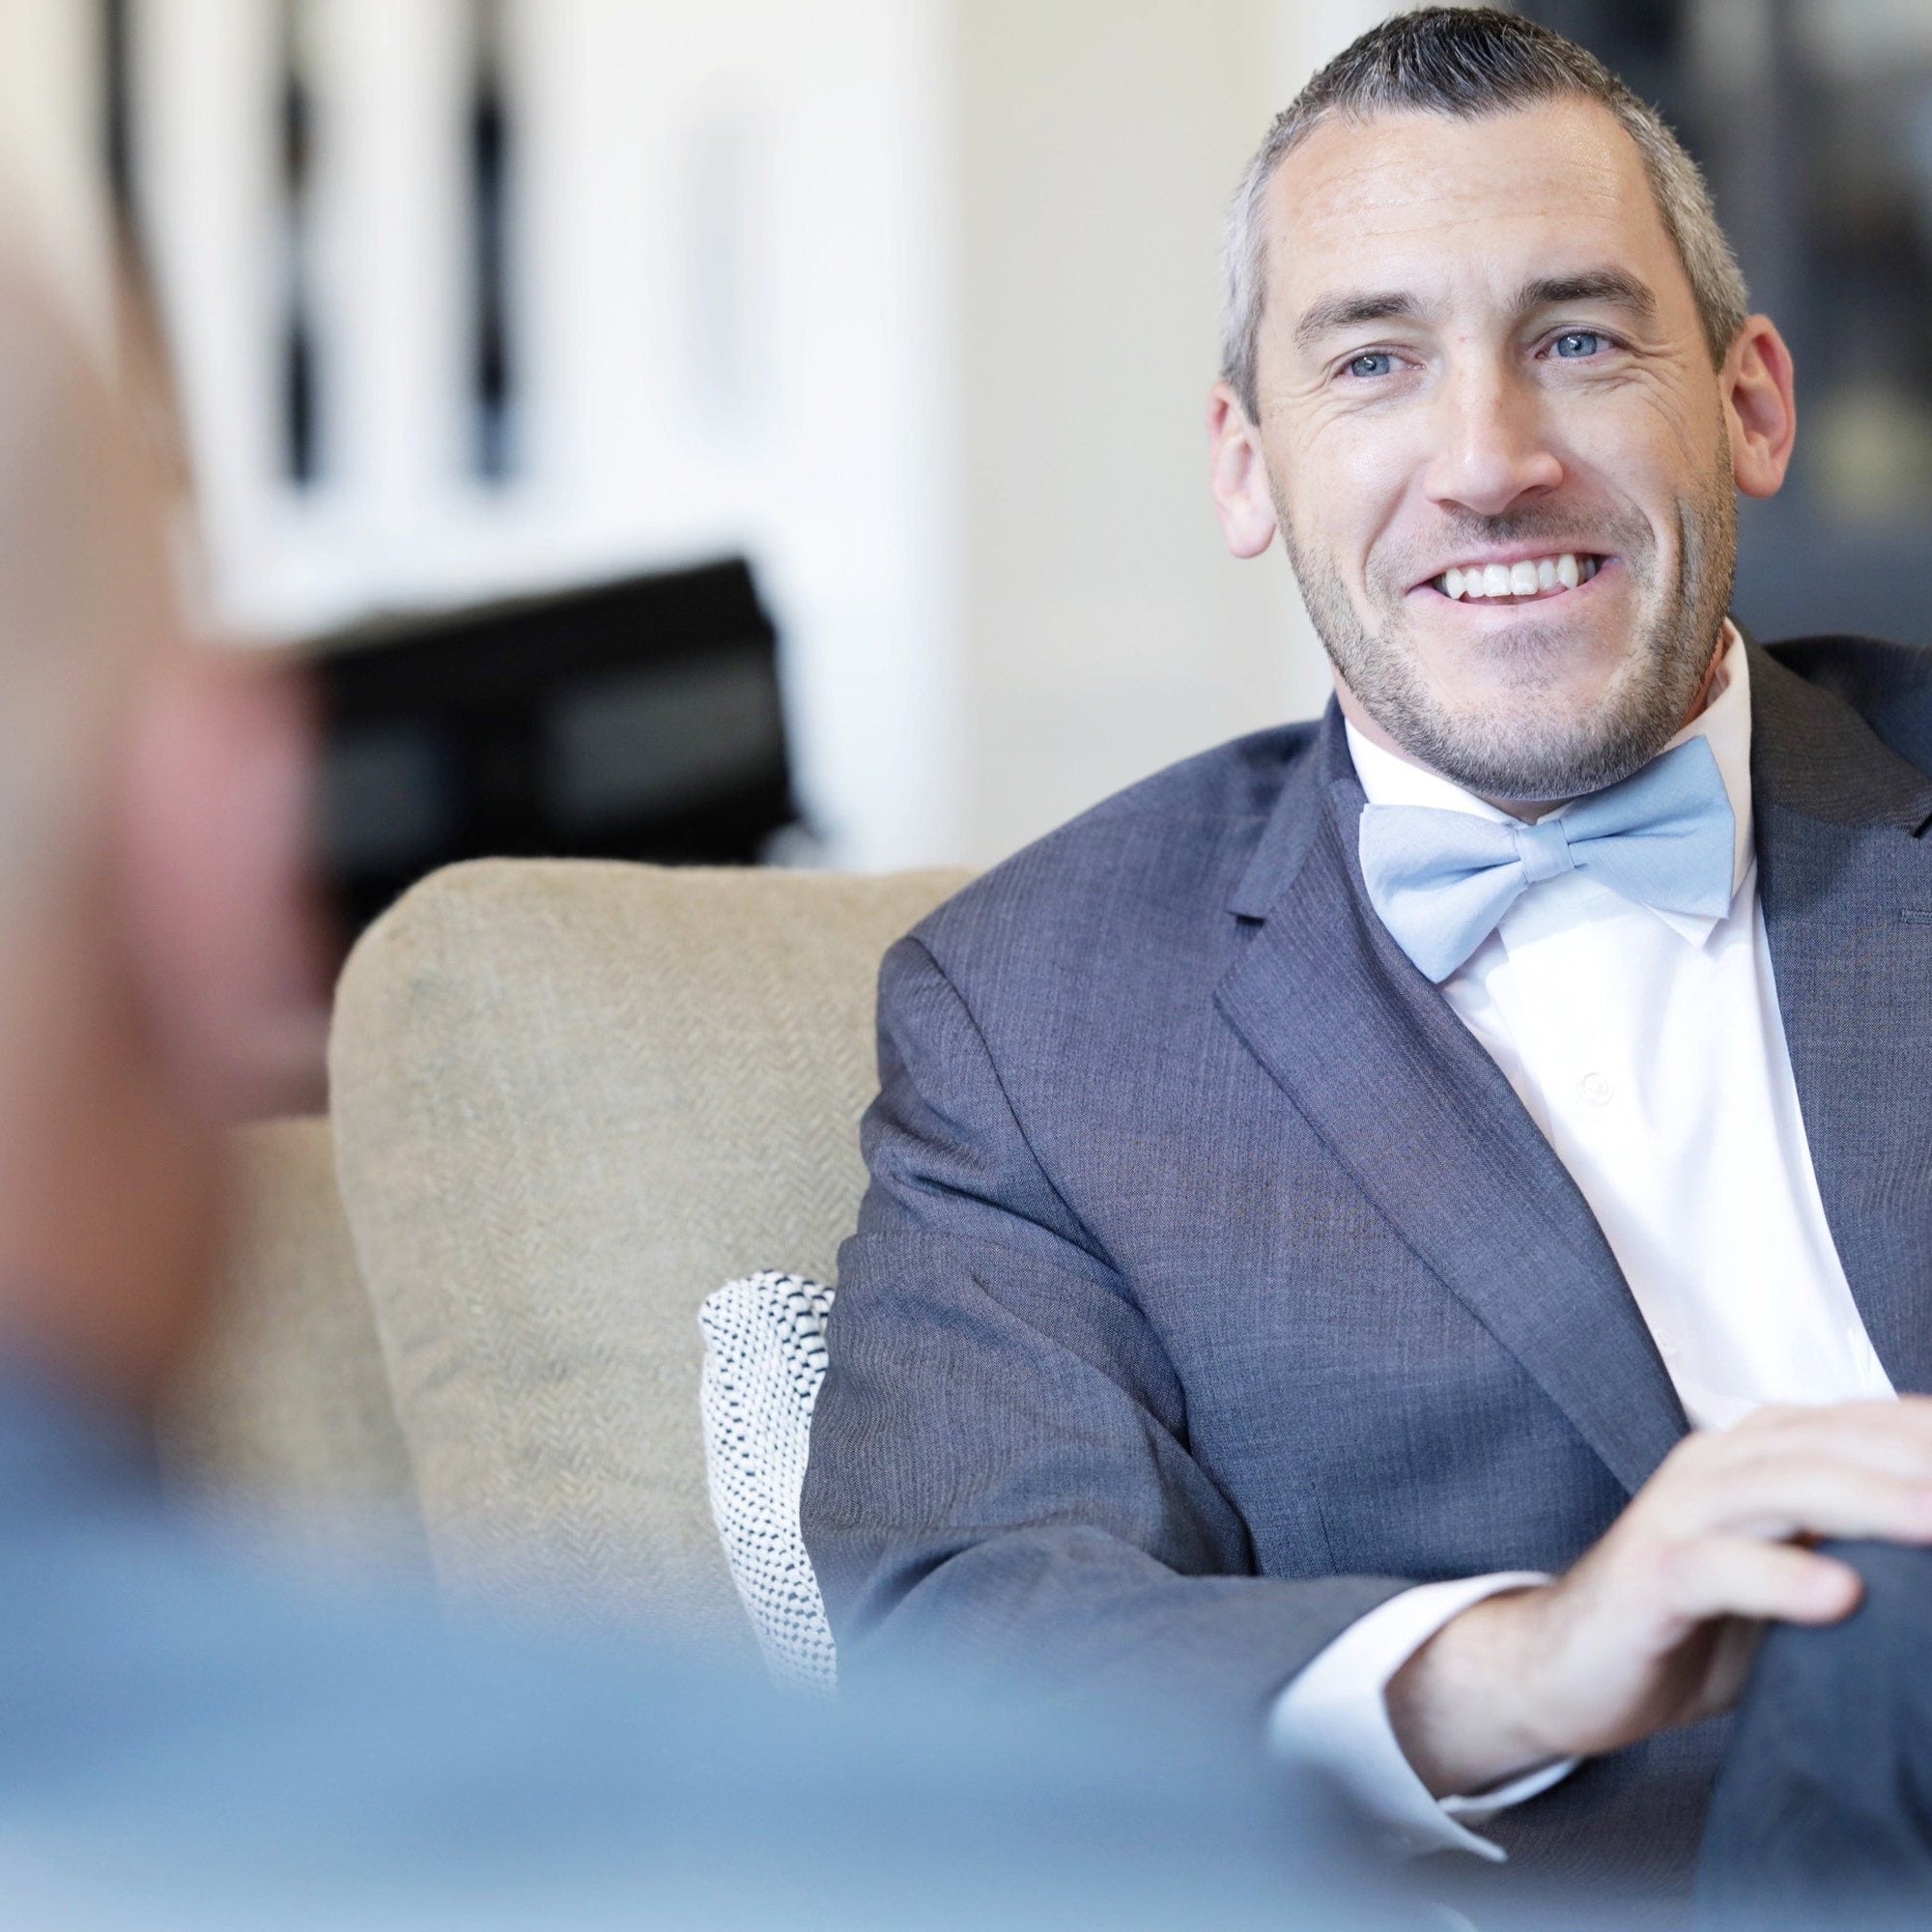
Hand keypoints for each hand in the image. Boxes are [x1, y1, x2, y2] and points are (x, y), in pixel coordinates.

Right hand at [1386, 1398, 1931, 1797]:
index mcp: (1751, 1455)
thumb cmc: (1692, 1624)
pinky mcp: (1649, 1575)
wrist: (1564, 1666)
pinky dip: (1781, 1577)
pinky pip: (1719, 1567)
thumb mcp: (1785, 1574)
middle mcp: (1714, 1466)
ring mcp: (1676, 1514)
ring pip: (1778, 1485)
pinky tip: (1839, 1595)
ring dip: (1868, 1501)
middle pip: (1828, 1441)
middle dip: (1915, 1458)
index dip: (1924, 1431)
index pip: (1855, 1423)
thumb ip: (1850, 1548)